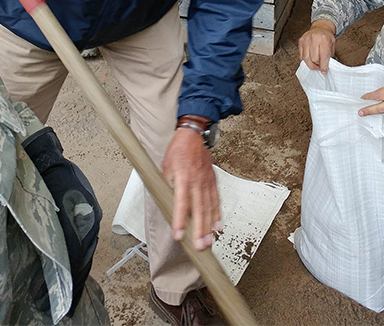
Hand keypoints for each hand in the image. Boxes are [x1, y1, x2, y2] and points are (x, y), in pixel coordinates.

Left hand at [162, 128, 220, 249]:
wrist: (192, 136)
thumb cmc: (177, 151)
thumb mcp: (165, 167)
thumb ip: (167, 185)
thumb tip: (167, 204)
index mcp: (183, 178)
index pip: (181, 203)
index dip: (180, 220)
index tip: (179, 235)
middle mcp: (197, 181)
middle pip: (199, 209)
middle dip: (199, 230)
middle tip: (199, 246)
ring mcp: (207, 182)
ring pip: (209, 207)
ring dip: (209, 227)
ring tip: (208, 242)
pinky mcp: (212, 181)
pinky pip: (216, 200)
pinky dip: (217, 215)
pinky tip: (218, 227)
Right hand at [298, 19, 335, 72]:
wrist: (320, 28)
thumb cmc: (326, 37)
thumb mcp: (332, 45)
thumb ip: (329, 56)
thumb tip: (325, 67)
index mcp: (324, 39)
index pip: (323, 57)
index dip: (323, 66)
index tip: (324, 71)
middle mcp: (314, 38)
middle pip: (314, 59)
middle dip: (317, 65)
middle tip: (320, 67)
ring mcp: (306, 39)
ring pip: (306, 58)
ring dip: (311, 64)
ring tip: (315, 64)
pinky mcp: (301, 41)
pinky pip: (301, 55)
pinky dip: (305, 60)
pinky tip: (309, 59)